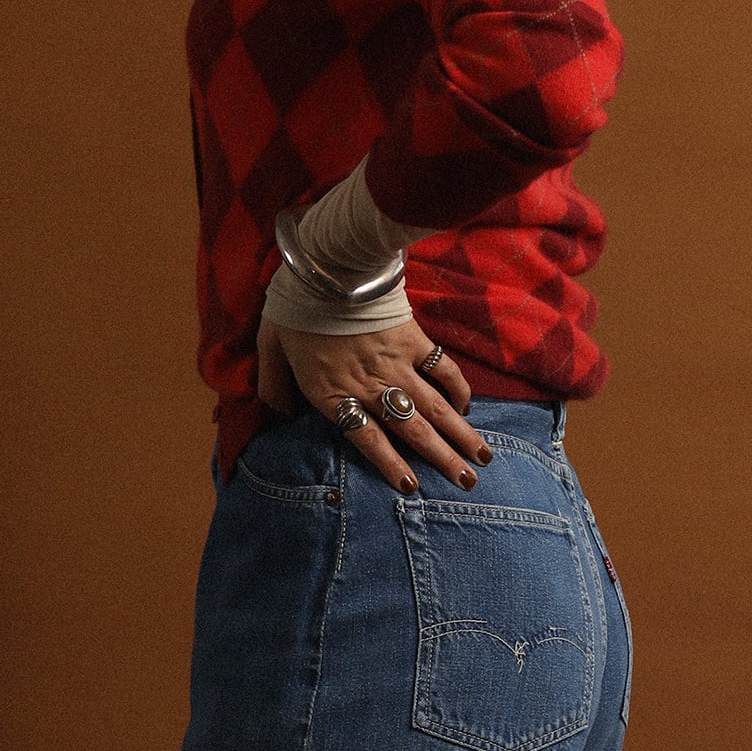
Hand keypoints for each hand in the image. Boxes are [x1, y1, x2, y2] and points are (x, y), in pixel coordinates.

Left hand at [256, 317, 492, 493]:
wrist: (327, 263)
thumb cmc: (295, 306)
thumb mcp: (269, 346)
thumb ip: (272, 384)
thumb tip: (279, 412)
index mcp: (334, 393)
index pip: (367, 439)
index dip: (390, 465)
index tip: (412, 488)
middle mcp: (370, 385)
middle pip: (412, 430)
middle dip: (442, 458)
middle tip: (468, 482)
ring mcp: (396, 363)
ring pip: (434, 406)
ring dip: (460, 433)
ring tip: (482, 456)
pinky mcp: (413, 339)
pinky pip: (441, 368)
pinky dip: (457, 388)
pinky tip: (468, 407)